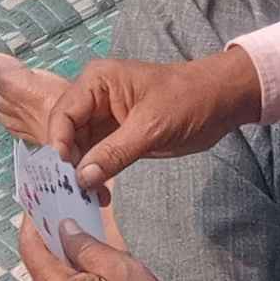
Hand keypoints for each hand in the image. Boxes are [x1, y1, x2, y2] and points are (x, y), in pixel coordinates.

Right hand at [0, 46, 256, 193]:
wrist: (221, 102)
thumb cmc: (187, 102)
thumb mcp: (150, 128)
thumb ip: (114, 153)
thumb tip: (81, 179)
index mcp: (96, 82)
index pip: (62, 113)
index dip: (58, 144)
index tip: (63, 174)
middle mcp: (93, 97)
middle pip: (66, 132)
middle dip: (68, 163)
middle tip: (73, 194)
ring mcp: (103, 117)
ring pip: (79, 148)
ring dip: (81, 173)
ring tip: (88, 199)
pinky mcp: (116, 134)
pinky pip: (96, 155)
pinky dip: (95, 174)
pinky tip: (98, 194)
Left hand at [17, 211, 196, 280]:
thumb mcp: (122, 270)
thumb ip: (87, 246)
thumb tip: (64, 229)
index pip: (31, 249)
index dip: (32, 222)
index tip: (38, 201)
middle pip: (39, 266)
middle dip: (49, 238)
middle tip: (63, 212)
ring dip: (61, 259)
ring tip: (80, 235)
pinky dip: (70, 279)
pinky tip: (89, 265)